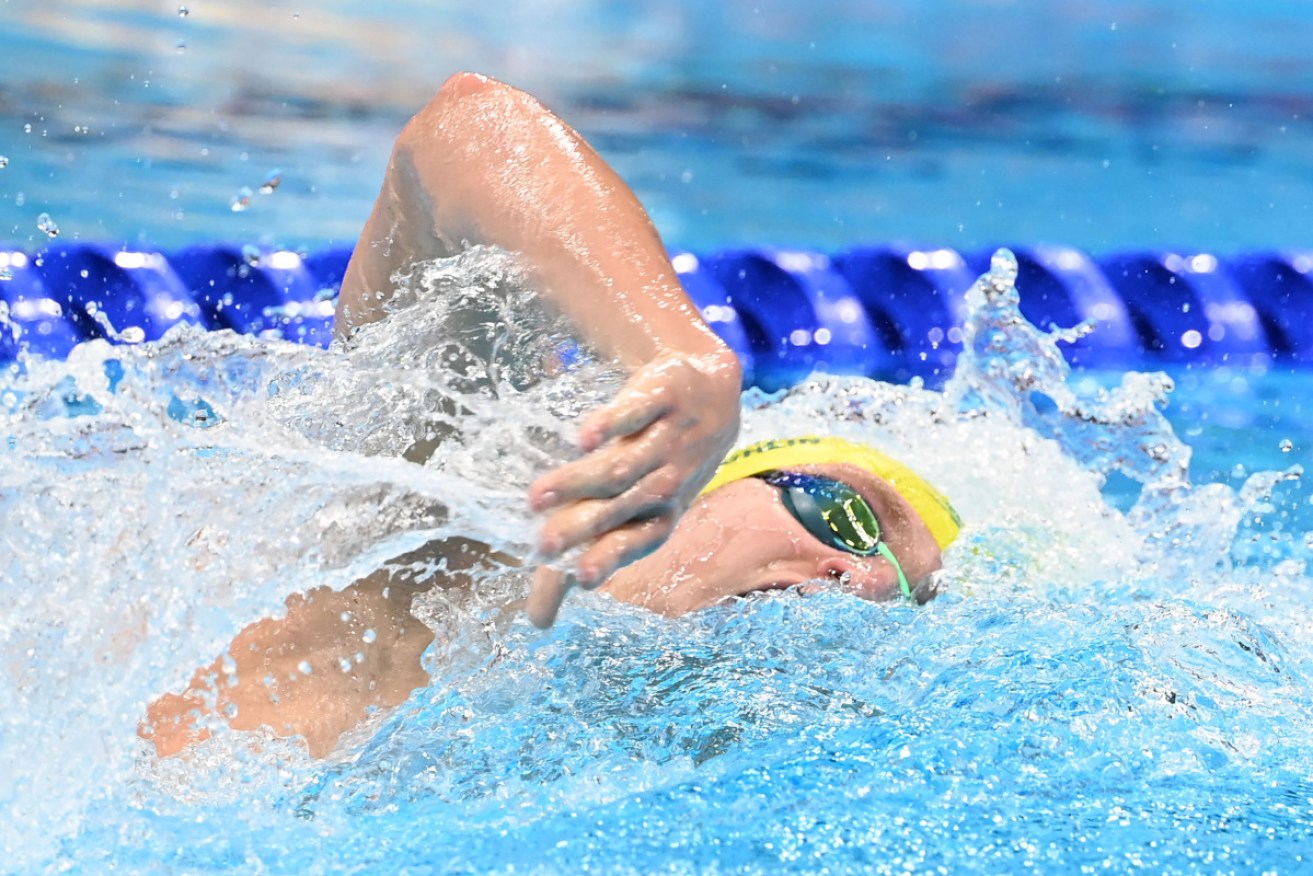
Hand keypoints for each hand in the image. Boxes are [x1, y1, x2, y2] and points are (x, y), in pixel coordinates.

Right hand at [525, 346, 741, 626]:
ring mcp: (667, 438)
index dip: (608, 560)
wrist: (707, 389)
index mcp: (661, 515)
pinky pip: (637, 413)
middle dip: (584, 528)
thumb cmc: (655, 467)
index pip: (635, 543)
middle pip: (622, 506)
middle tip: (543, 545)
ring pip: (622, 466)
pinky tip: (584, 437)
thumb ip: (581, 561)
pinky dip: (612, 425)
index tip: (580, 580)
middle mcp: (668, 480)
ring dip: (580, 482)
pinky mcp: (661, 396)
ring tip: (537, 496)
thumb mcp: (626, 516)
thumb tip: (538, 623)